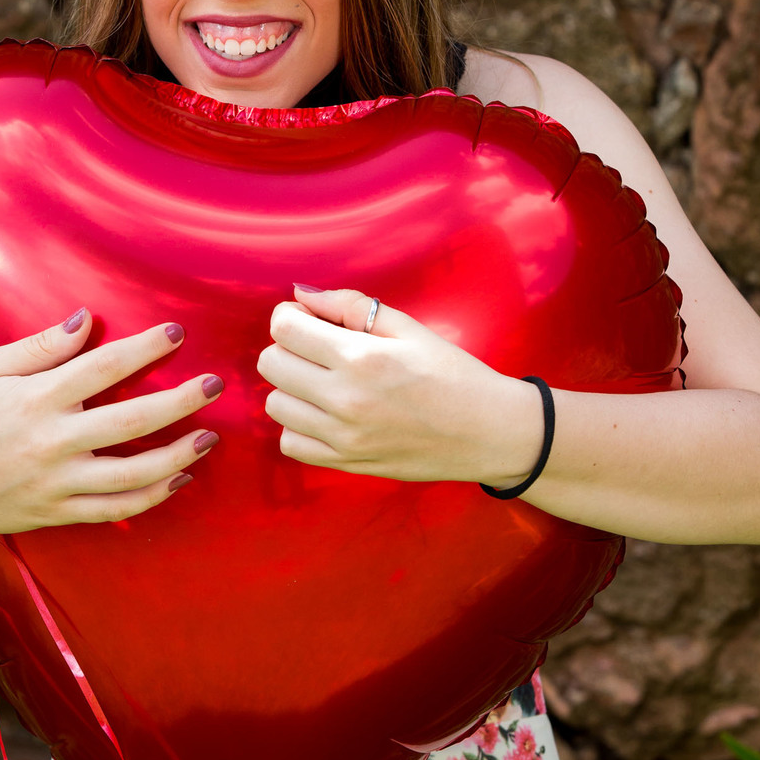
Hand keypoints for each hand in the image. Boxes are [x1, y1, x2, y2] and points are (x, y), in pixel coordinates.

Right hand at [0, 309, 221, 532]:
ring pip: (131, 475)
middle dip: (180, 401)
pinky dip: (151, 497)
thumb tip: (84, 319)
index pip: (101, 368)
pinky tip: (179, 479)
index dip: (144, 349)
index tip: (177, 333)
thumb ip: (39, 347)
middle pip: (130, 423)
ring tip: (209, 437)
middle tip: (216, 385)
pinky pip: (114, 509)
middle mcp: (50, 443)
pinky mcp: (57, 513)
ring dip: (176, 456)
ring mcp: (56, 483)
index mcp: (34, 400)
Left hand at [257, 286, 542, 483]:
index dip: (290, 315)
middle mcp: (344, 399)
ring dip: (291, 386)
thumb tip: (301, 295)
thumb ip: (349, 306)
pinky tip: (324, 413)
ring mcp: (342, 437)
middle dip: (288, 347)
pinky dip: (298, 425)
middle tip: (318, 348)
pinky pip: (290, 443)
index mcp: (361, 357)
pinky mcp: (346, 464)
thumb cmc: (452, 373)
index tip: (310, 318)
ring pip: (274, 404)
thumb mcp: (407, 327)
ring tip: (323, 381)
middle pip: (271, 364)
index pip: (284, 328)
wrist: (488, 431)